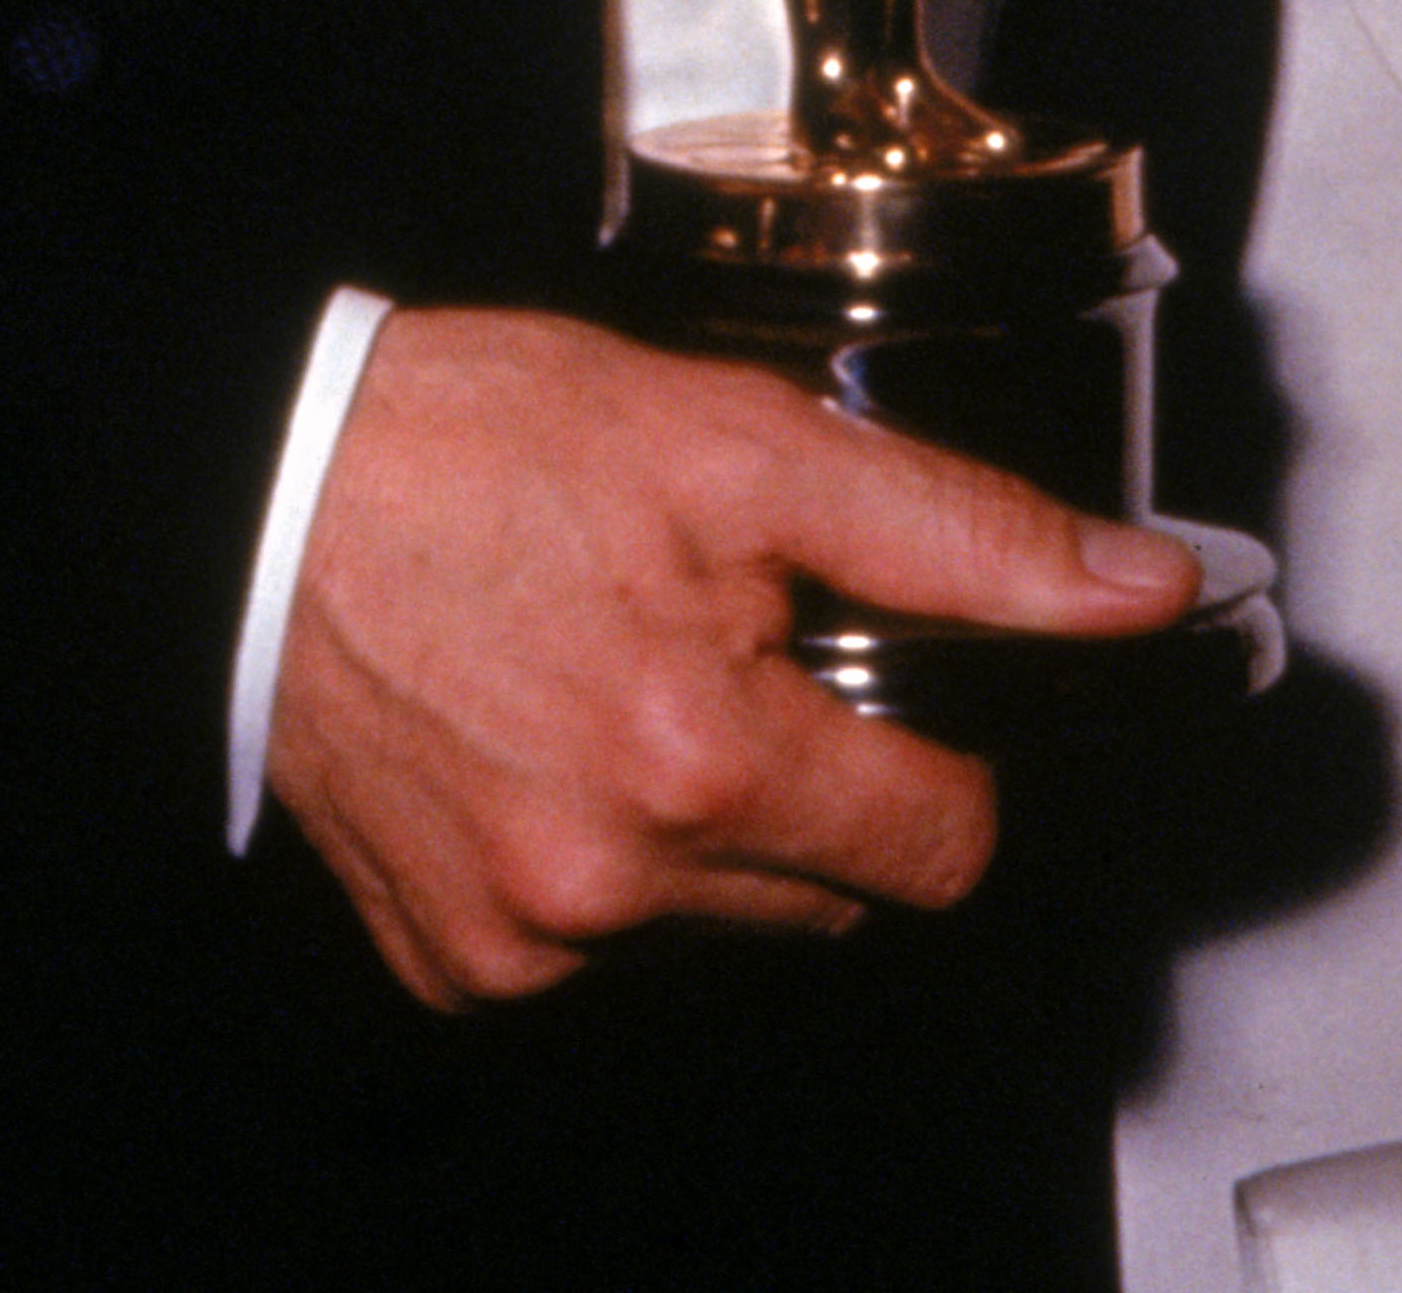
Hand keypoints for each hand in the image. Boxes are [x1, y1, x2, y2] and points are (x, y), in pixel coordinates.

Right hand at [262, 304, 1197, 1006]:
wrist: (265, 487)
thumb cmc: (483, 440)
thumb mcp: (745, 440)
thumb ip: (959, 530)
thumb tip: (1136, 591)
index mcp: (698, 759)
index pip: (939, 849)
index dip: (939, 759)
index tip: (884, 687)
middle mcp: (605, 883)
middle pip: (828, 889)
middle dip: (813, 776)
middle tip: (725, 643)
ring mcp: (519, 938)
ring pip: (715, 920)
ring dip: (705, 823)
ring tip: (622, 672)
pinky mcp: (447, 961)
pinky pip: (593, 943)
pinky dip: (597, 859)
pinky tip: (546, 735)